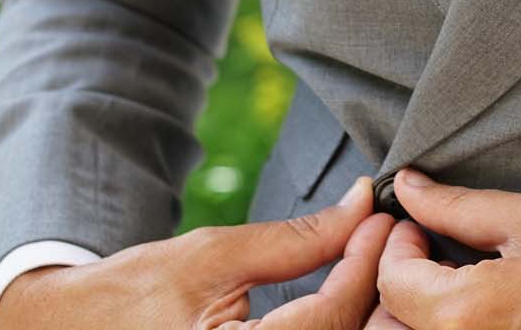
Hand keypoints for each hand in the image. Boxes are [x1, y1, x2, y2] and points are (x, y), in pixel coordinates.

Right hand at [0, 175, 394, 328]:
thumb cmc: (133, 293)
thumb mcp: (216, 253)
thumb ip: (297, 238)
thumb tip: (362, 204)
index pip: (332, 315)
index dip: (366, 260)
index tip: (382, 217)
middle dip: (377, 289)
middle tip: (387, 237)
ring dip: (365, 310)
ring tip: (369, 260)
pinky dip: (339, 325)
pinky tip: (346, 294)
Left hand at [367, 167, 520, 329]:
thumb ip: (457, 207)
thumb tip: (410, 189)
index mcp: (469, 311)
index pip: (391, 281)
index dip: (398, 244)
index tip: (417, 225)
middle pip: (395, 322)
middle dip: (402, 280)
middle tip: (428, 246)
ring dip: (421, 308)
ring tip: (453, 273)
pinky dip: (455, 321)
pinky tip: (480, 299)